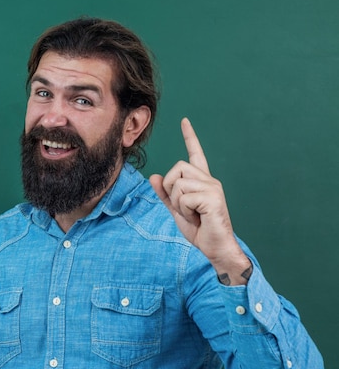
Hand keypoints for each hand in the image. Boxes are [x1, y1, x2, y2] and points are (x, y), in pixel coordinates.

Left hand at [149, 118, 250, 283]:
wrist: (215, 247)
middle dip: (171, 189)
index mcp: (202, 181)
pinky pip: (184, 197)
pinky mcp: (213, 197)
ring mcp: (213, 187)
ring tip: (192, 214)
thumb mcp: (176, 211)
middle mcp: (209, 180)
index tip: (184, 121)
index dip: (189, 137)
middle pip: (177, 168)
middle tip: (183, 207)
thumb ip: (165, 194)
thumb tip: (153, 176)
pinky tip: (198, 218)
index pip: (195, 154)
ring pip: (178, 183)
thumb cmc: (199, 230)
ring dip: (178, 203)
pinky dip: (184, 211)